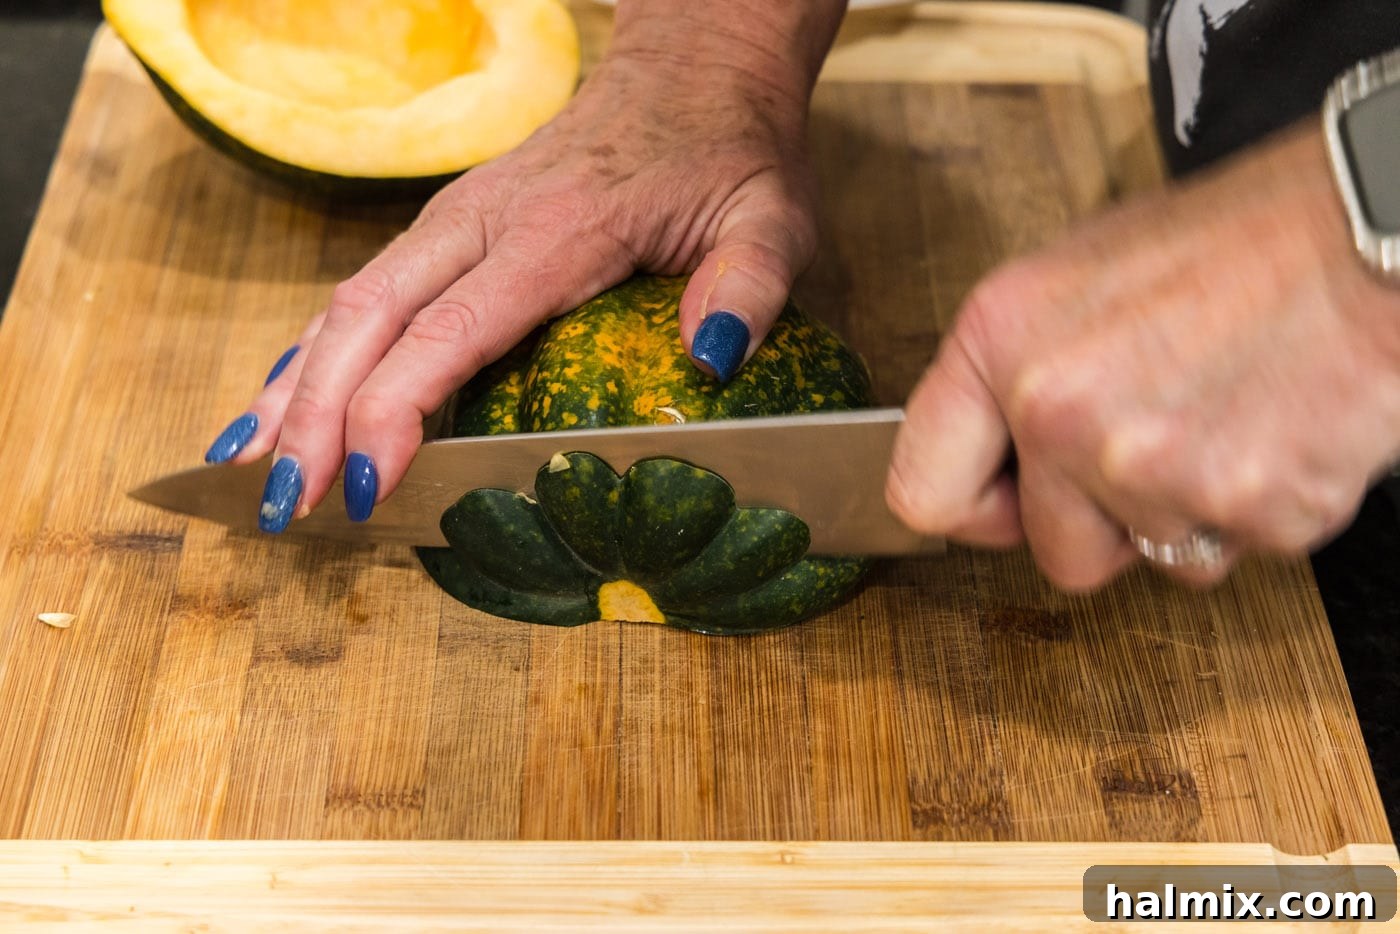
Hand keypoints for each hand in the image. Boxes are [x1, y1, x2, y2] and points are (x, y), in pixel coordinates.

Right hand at [201, 0, 848, 529]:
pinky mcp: (449, 227)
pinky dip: (315, 353)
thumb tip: (711, 361)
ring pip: (346, 302)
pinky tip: (281, 403)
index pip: (454, 328)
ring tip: (248, 469)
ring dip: (294, 388)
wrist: (691, 71)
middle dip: (315, 416)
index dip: (398, 407)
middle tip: (286, 506)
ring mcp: (455, 219)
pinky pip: (365, 292)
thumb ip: (749, 285)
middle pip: (369, 318)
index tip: (370, 482)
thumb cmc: (728, 154)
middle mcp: (483, 220)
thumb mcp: (769, 217)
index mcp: (557, 231)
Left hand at [886, 121, 1399, 589]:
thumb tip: (988, 458)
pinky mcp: (1248, 509)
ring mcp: (1151, 470)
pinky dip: (1257, 510)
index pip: (921, 493)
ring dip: (1186, 513)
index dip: (974, 510)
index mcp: (1000, 344)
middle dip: (1103, 523)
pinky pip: (1234, 550)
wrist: (1370, 232)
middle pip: (1054, 552)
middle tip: (1155, 448)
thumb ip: (1015, 375)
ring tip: (1227, 416)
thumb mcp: (1077, 276)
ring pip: (1154, 559)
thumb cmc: (1235, 240)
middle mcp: (1059, 412)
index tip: (1006, 503)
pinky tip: (1275, 428)